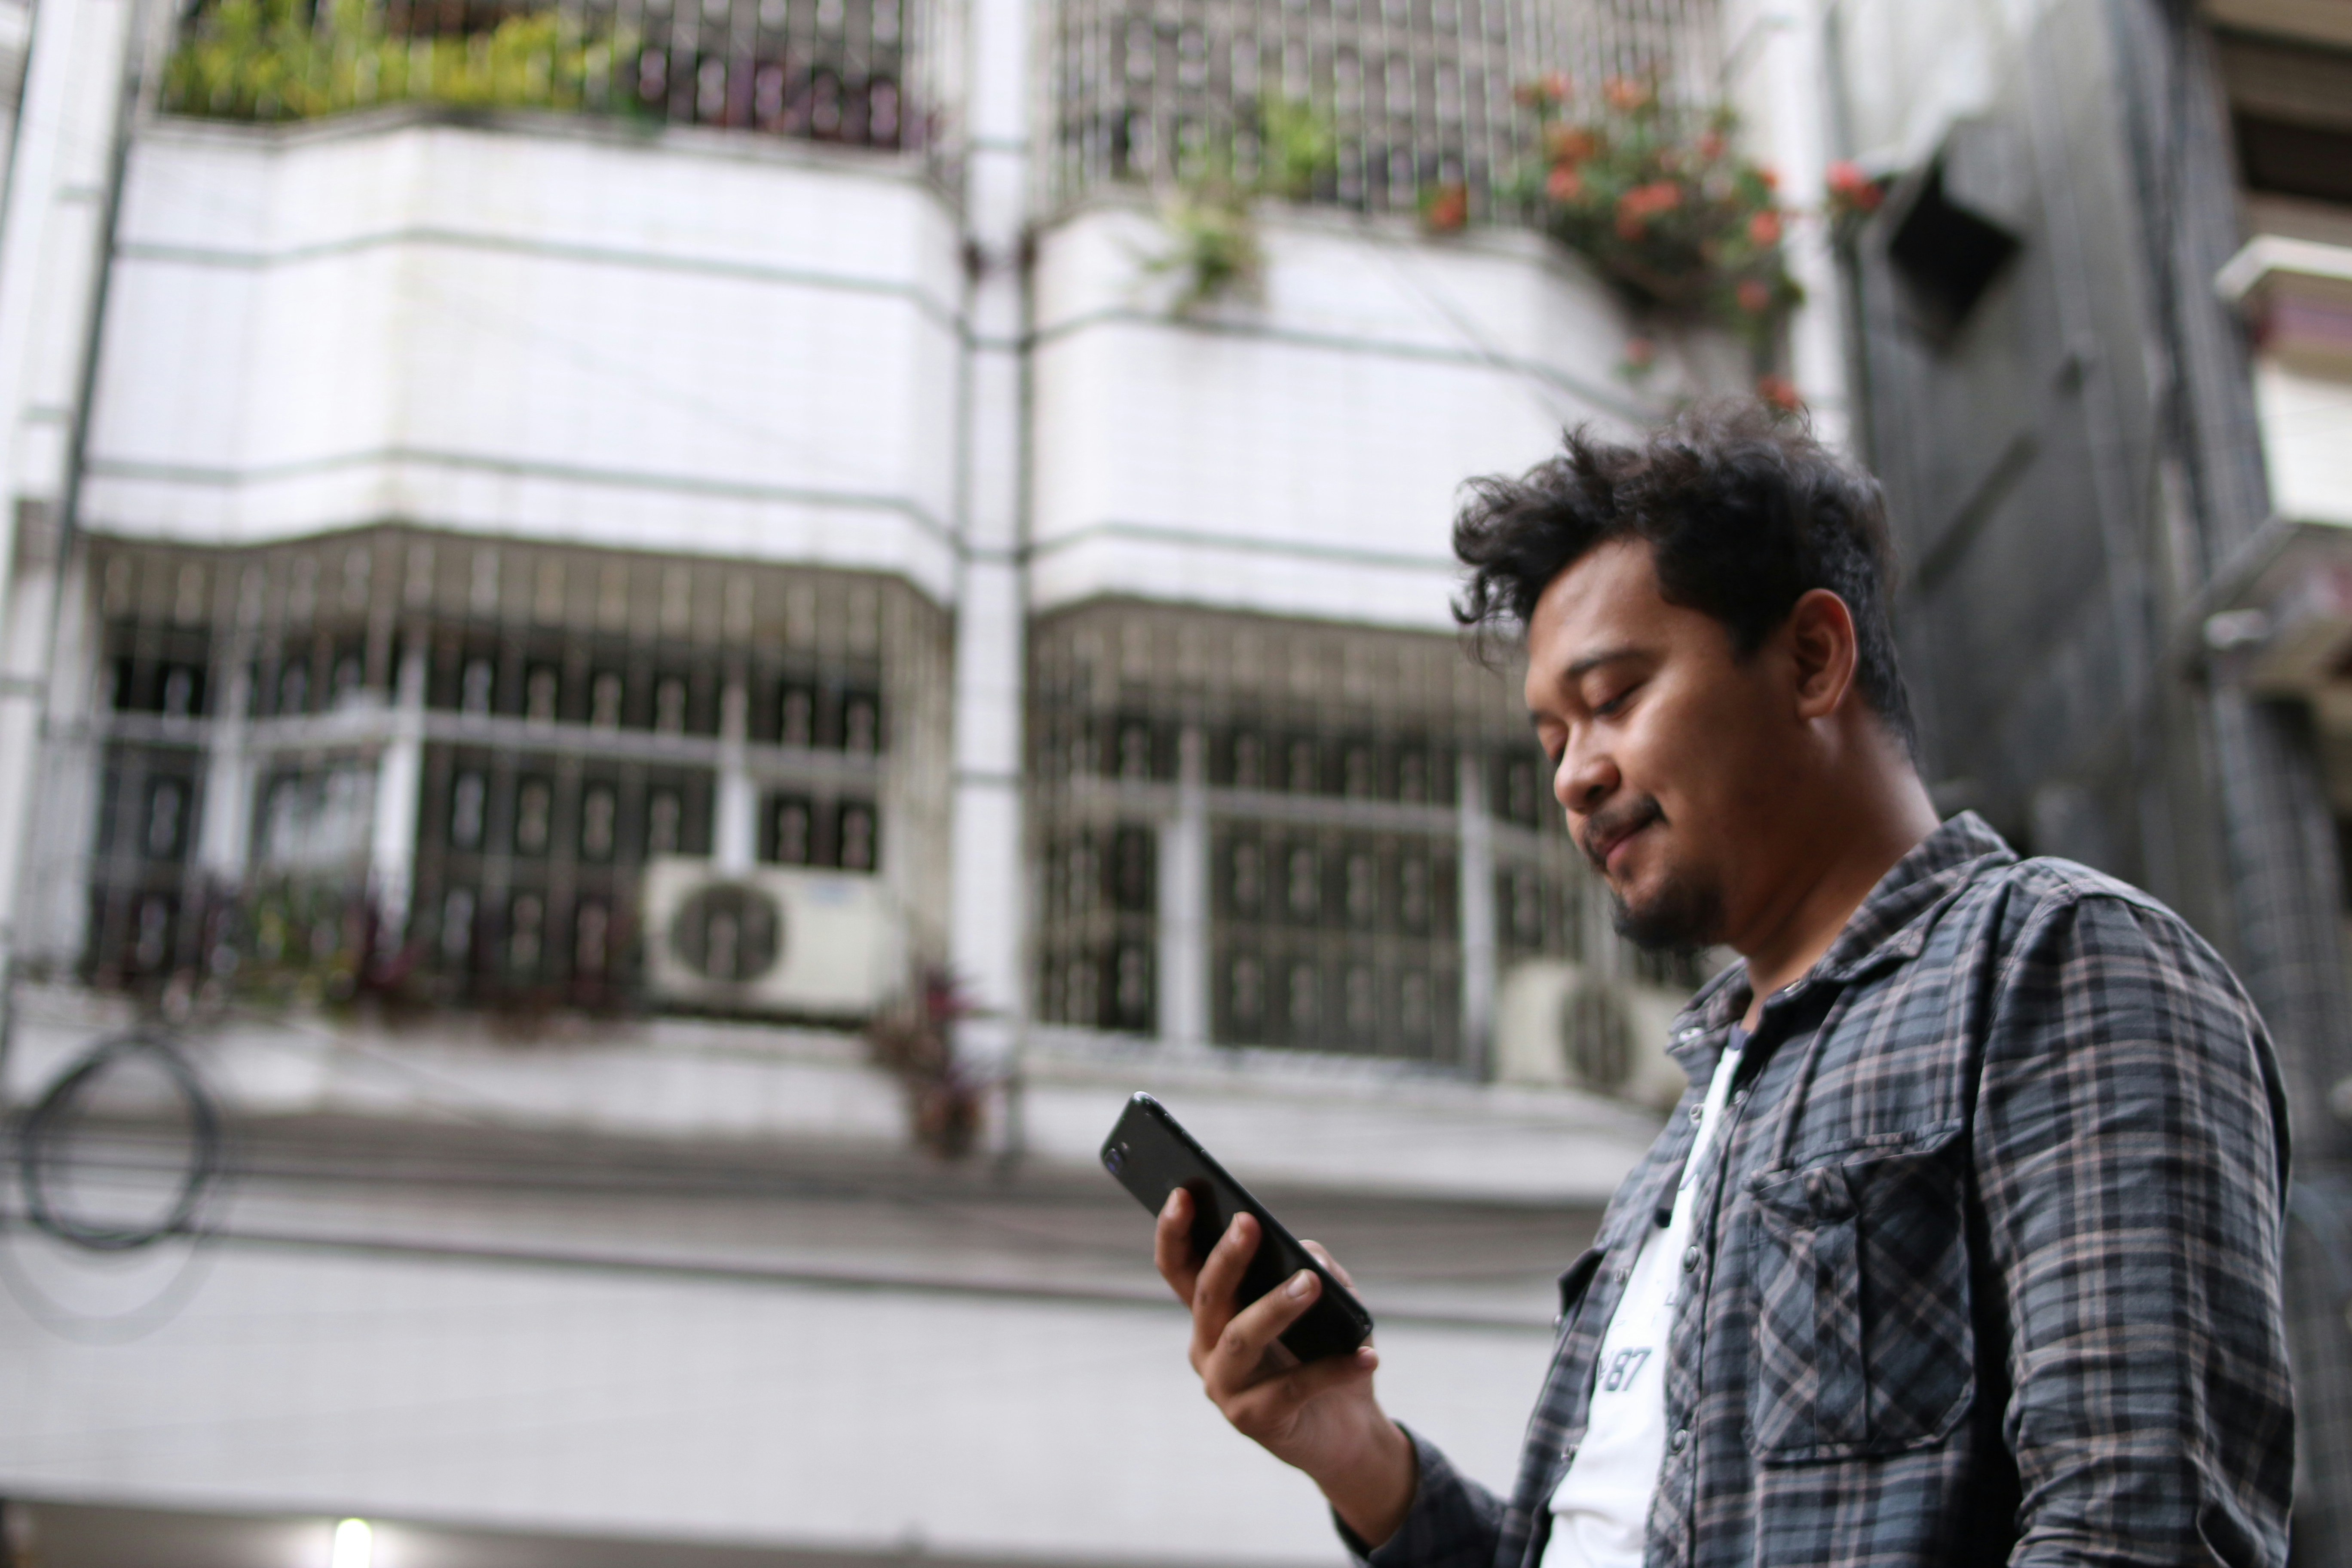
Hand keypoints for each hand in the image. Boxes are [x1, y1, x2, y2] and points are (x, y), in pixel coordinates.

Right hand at [1153, 1188, 1417, 1545]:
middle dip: (1227, 1257)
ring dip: (1276, 1306)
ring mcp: (1224, 1387)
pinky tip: (1367, 1355)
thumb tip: (1307, 1256)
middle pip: (1206, 1296)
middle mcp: (1206, 1347)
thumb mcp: (1327, 1302)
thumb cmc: (1326, 1352)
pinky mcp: (1253, 1421)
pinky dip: (1333, 1369)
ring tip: (1311, 1284)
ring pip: (1241, 1337)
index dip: (1174, 1231)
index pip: (1179, 1267)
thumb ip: (1315, 1269)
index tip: (1182, 1192)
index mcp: (1212, 1313)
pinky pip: (1291, 1388)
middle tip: (1250, 1222)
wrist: (1347, 1429)